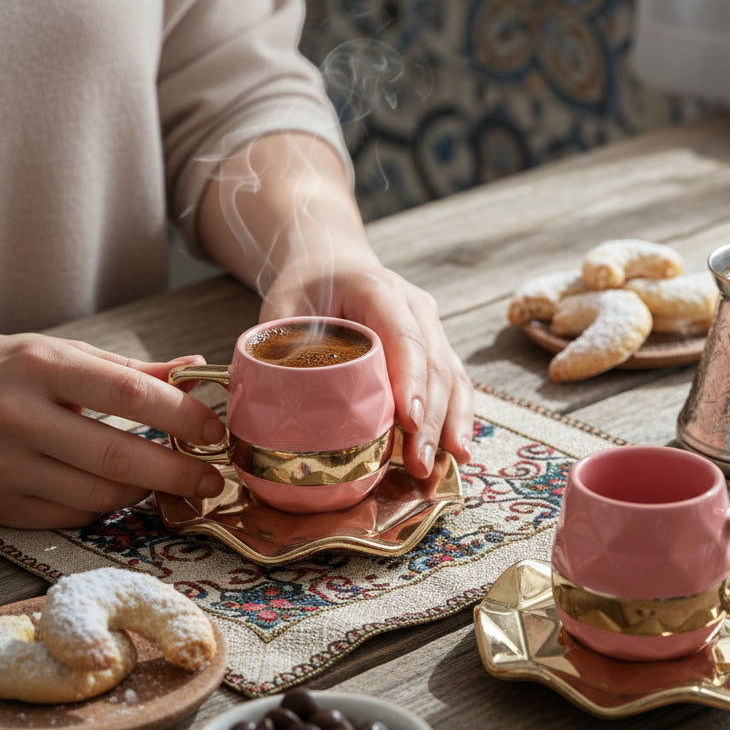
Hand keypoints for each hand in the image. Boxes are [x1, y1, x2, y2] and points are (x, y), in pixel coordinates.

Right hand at [0, 334, 225, 528]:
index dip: (182, 415)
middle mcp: (17, 418)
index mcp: (39, 367)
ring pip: (99, 495)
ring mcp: (2, 468)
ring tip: (166, 481)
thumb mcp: (57, 354)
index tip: (215, 431)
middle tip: (211, 478)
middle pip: (118, 456)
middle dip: (178, 472)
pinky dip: (104, 506)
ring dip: (144, 491)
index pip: (129, 394)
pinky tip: (118, 490)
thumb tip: (196, 368)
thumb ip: (128, 370)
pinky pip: (71, 516)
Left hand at [198, 131, 473, 478]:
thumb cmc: (305, 286)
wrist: (333, 261)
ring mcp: (431, 326)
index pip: (402, 335)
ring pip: (451, 376)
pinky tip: (456, 451)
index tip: (408, 421)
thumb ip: (280, 347)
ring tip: (441, 467)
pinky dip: (457, 418)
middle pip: (434, 364)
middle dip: (430, 419)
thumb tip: (272, 404)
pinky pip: (455, 383)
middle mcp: (414, 305)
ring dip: (448, 424)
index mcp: (376, 289)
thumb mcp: (282, 306)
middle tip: (419, 464)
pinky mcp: (436, 347)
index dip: (409, 379)